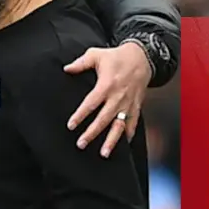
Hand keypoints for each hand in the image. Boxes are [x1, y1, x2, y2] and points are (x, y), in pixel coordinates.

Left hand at [63, 42, 149, 156]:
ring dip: (111, 141)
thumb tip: (66, 69)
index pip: (90, 104)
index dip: (80, 115)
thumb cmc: (117, 56)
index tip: (71, 125)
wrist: (142, 57)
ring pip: (119, 126)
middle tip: (81, 144)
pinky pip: (133, 124)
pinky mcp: (136, 106)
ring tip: (103, 153)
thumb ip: (80, 63)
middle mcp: (118, 97)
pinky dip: (128, 135)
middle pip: (103, 119)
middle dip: (92, 133)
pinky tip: (122, 145)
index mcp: (106, 85)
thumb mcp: (96, 55)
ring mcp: (128, 104)